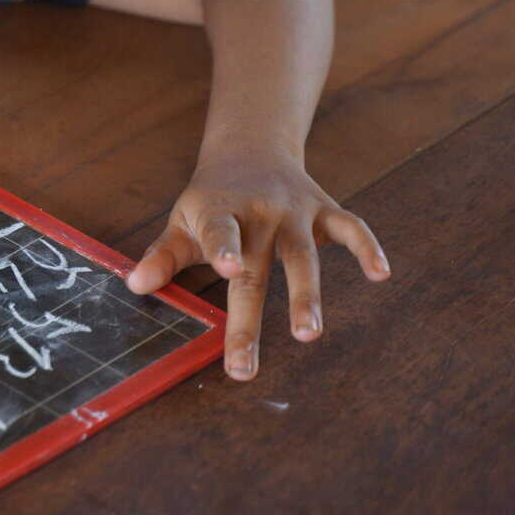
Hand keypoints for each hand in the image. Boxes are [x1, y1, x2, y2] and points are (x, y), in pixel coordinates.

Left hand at [124, 153, 389, 380]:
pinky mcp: (324, 210)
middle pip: (256, 268)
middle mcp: (259, 212)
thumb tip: (134, 286)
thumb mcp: (183, 222)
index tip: (228, 268)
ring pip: (304, 256)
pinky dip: (367, 247)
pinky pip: (351, 228)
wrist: (251, 149)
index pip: (220, 231)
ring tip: (307, 334)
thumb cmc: (210, 201)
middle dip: (249, 318)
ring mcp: (295, 211)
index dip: (223, 248)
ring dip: (307, 295)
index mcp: (219, 212)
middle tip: (243, 365)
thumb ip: (164, 255)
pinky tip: (381, 274)